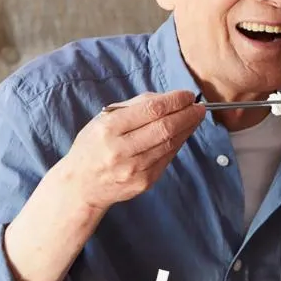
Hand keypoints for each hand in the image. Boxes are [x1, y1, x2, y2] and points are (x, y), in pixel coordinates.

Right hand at [57, 90, 204, 213]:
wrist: (80, 185)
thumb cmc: (94, 146)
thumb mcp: (104, 120)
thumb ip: (135, 106)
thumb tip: (168, 98)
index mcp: (108, 129)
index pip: (151, 110)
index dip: (175, 101)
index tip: (188, 95)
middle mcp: (120, 150)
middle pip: (165, 128)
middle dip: (187, 114)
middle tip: (199, 107)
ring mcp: (134, 169)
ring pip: (170, 143)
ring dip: (188, 128)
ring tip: (196, 117)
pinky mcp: (144, 182)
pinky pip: (168, 158)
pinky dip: (179, 143)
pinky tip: (184, 133)